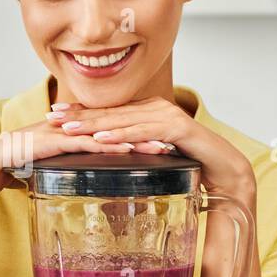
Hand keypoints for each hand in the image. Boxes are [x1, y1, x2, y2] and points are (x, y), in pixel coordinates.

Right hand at [0, 118, 156, 199]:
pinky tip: (129, 151)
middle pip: (117, 127)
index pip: (113, 128)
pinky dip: (109, 146)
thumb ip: (68, 169)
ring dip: (137, 140)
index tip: (163, 140)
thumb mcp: (51, 166)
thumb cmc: (15, 165)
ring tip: (162, 148)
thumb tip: (81, 183)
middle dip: (147, 134)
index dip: (138, 133)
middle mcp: (72, 127)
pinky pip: (88, 143)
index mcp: (73, 131)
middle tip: (175, 141)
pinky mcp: (55, 141)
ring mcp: (64, 132)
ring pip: (108, 133)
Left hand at [45, 96, 255, 196]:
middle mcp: (154, 108)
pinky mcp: (177, 128)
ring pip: (123, 120)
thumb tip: (108, 158)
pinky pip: (143, 132)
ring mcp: (166, 116)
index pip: (108, 111)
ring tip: (68, 129)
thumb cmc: (189, 162)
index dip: (81, 111)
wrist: (224, 167)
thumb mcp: (154, 154)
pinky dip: (122, 136)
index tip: (54, 113)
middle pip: (110, 112)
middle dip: (78, 115)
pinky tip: (102, 139)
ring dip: (93, 125)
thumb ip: (134, 150)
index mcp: (147, 112)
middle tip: (51, 117)